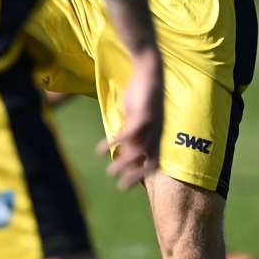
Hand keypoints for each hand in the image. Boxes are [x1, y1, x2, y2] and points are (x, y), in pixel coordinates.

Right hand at [98, 51, 162, 189]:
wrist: (149, 72)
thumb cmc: (142, 94)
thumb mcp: (135, 116)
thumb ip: (130, 131)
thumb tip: (122, 145)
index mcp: (157, 136)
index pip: (154, 162)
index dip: (143, 175)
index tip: (129, 184)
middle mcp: (157, 134)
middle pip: (150, 162)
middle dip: (136, 176)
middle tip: (121, 186)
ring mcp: (152, 126)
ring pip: (139, 152)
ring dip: (124, 164)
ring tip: (110, 171)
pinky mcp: (143, 116)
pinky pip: (127, 135)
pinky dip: (114, 144)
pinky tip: (101, 148)